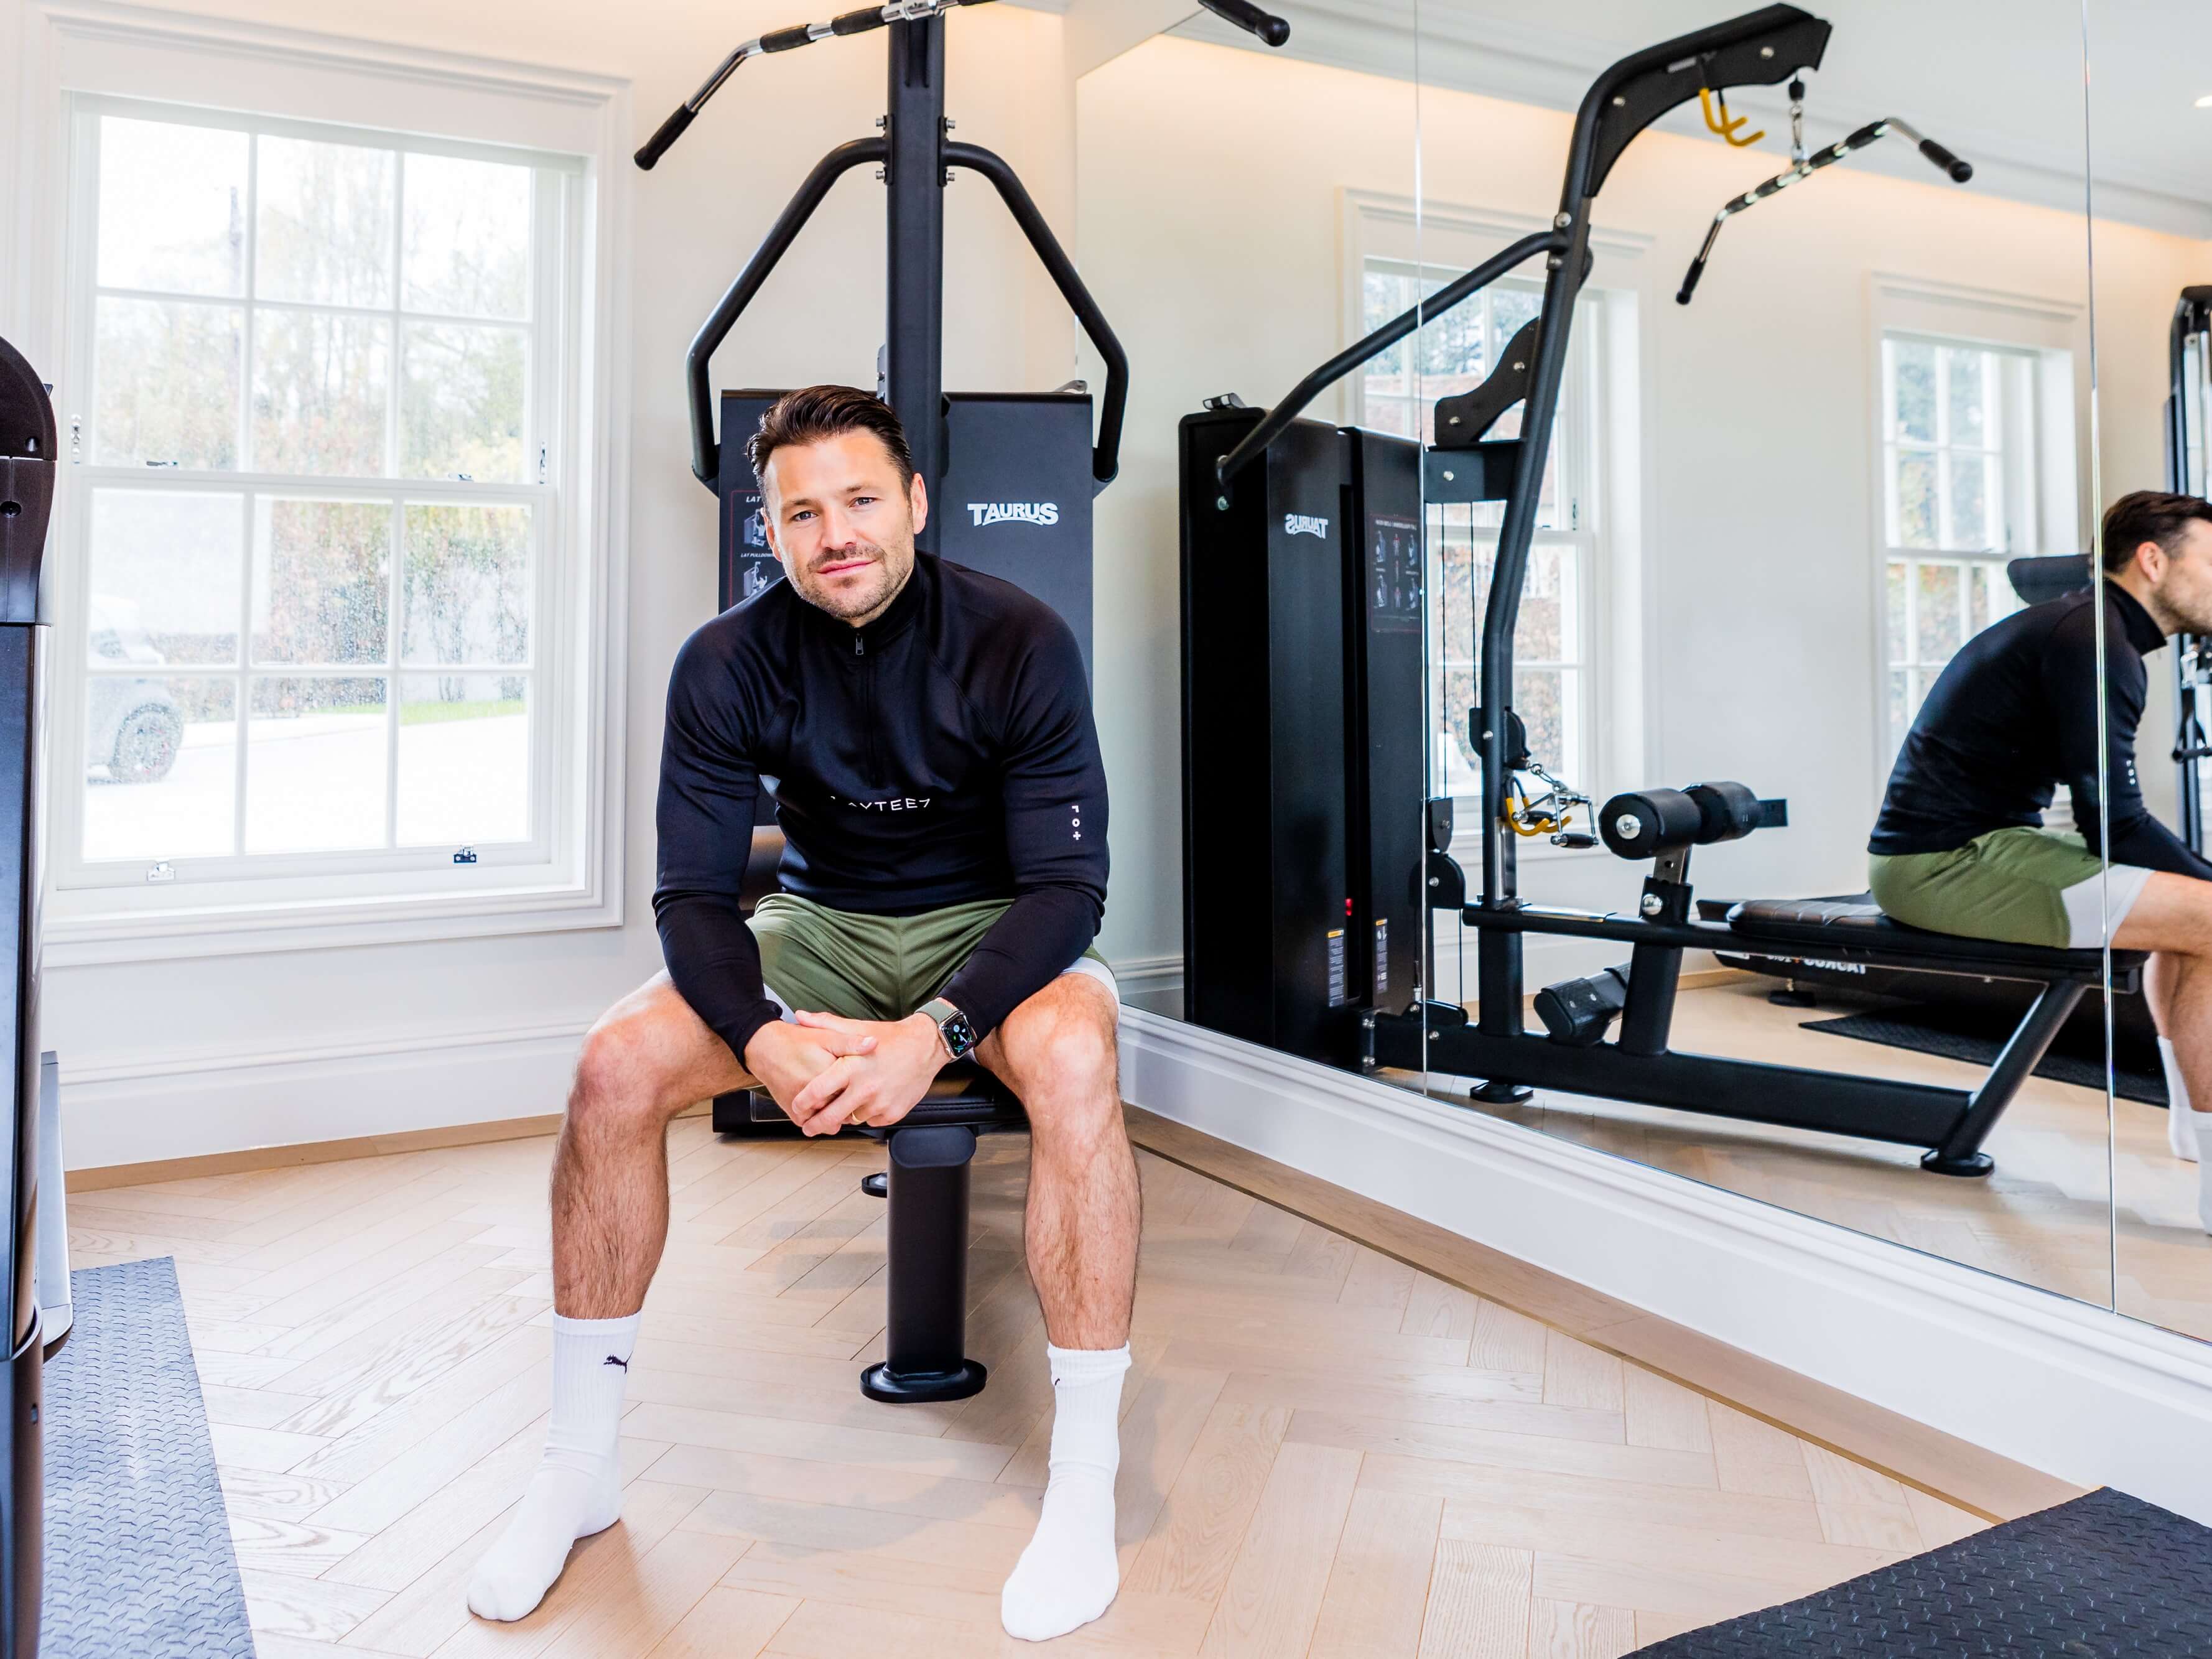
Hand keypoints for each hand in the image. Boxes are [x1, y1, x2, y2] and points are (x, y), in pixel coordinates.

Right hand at [742, 1021, 877, 1129]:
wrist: (765, 1048)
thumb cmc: (794, 1042)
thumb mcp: (826, 1036)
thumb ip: (850, 1042)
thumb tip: (873, 1043)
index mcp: (830, 1074)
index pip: (858, 1090)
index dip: (864, 1088)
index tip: (868, 1084)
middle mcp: (818, 1093)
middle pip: (846, 1107)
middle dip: (852, 1104)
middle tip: (855, 1094)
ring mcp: (806, 1106)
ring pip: (831, 1120)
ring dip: (837, 1115)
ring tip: (838, 1101)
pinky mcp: (795, 1113)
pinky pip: (813, 1123)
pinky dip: (819, 1118)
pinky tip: (822, 1106)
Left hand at [784, 1011, 945, 1136]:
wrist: (926, 1046)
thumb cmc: (891, 1038)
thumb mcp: (857, 1027)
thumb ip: (825, 1024)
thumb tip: (800, 1016)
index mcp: (852, 1067)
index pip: (817, 1091)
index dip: (802, 1103)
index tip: (797, 1107)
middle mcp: (865, 1088)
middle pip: (831, 1116)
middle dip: (815, 1124)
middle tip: (808, 1126)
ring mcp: (880, 1103)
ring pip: (852, 1119)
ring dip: (846, 1114)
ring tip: (846, 1104)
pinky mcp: (893, 1113)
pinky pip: (871, 1121)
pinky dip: (867, 1114)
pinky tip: (870, 1101)